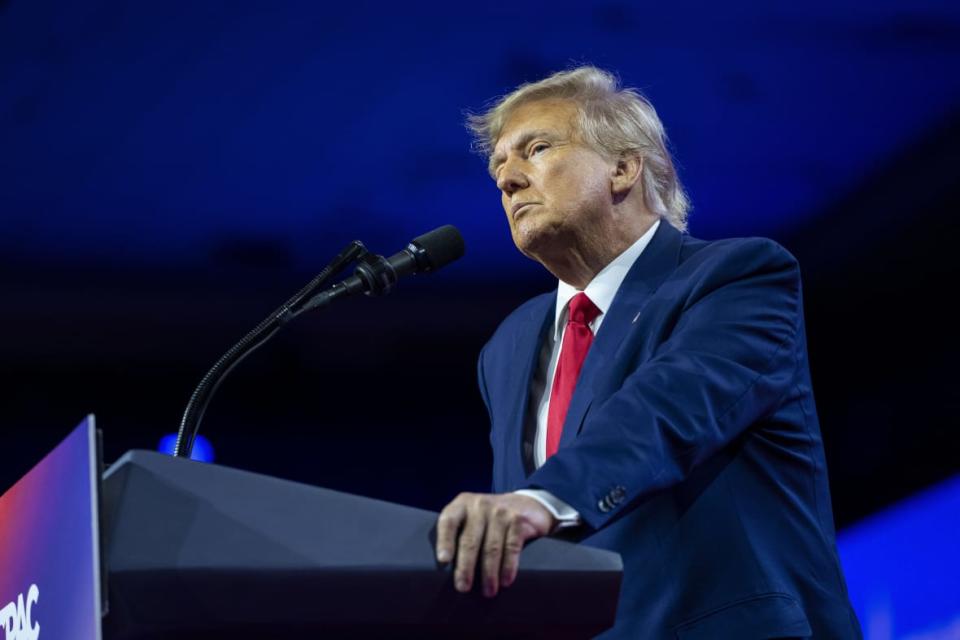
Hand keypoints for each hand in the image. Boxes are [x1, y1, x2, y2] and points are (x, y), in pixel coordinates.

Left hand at [435, 492, 555, 597]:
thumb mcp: (471, 518)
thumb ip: (458, 534)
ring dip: (489, 573)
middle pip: (470, 540)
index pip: (448, 521)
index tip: (443, 561)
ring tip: (488, 591)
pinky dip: (508, 567)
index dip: (445, 541)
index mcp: (462, 505)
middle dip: (465, 567)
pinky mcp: (519, 521)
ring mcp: (500, 512)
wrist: (526, 505)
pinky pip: (511, 548)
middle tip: (463, 587)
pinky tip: (505, 581)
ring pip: (491, 548)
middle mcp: (480, 506)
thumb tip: (444, 570)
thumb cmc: (489, 519)